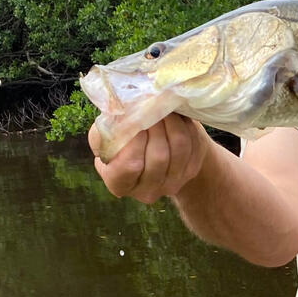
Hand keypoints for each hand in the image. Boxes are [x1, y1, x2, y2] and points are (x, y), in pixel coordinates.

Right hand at [88, 113, 208, 203]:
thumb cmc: (121, 140)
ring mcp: (172, 183)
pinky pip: (193, 143)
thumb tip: (123, 116)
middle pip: (159, 156)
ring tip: (163, 106)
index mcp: (119, 184)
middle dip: (155, 124)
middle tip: (151, 105)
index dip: (135, 140)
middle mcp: (147, 191)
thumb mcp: (104, 136)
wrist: (149, 147)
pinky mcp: (190, 171)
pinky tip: (175, 115)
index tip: (135, 119)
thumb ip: (107, 130)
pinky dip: (185, 125)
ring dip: (172, 121)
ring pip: (179, 147)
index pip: (130, 165)